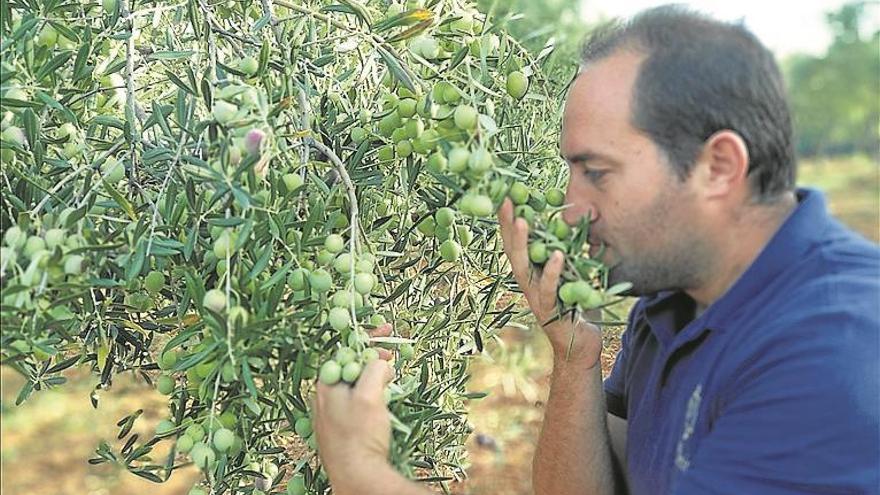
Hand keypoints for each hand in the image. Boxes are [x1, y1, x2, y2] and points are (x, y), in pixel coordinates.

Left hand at [313, 325, 395, 492]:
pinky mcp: (342, 429)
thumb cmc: (360, 436)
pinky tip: (384, 403)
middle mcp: (325, 398)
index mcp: (326, 385)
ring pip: (355, 386)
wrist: (358, 476)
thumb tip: (381, 363)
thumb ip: (374, 370)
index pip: (347, 351)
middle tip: (392, 356)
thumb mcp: (370, 395)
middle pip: (351, 367)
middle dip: (373, 359)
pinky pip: (356, 404)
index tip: (386, 331)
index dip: (368, 339)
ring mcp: (332, 415)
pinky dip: (372, 397)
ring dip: (375, 379)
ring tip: (391, 381)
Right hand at [497, 198, 601, 366]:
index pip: (516, 243)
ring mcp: (536, 298)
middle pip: (513, 251)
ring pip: (524, 268)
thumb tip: (585, 221)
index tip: (506, 196)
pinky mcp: (550, 312)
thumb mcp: (575, 275)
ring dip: (523, 244)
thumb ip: (574, 253)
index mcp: (532, 273)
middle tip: (507, 201)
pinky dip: (552, 272)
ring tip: (525, 221)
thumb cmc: (578, 308)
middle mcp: (528, 284)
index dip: (510, 221)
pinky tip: (556, 255)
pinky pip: (549, 289)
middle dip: (509, 226)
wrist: (580, 346)